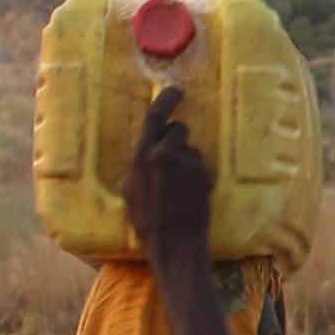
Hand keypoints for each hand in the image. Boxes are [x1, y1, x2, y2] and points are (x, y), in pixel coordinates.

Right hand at [124, 86, 211, 267]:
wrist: (174, 244)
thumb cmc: (147, 222)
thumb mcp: (129, 192)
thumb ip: (138, 167)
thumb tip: (145, 152)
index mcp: (141, 157)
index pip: (155, 117)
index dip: (166, 99)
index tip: (176, 90)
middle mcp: (164, 155)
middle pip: (179, 129)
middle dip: (179, 138)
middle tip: (177, 158)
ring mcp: (187, 164)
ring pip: (192, 150)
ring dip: (189, 161)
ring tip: (181, 188)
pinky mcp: (204, 176)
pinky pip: (202, 167)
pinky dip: (199, 177)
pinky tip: (191, 196)